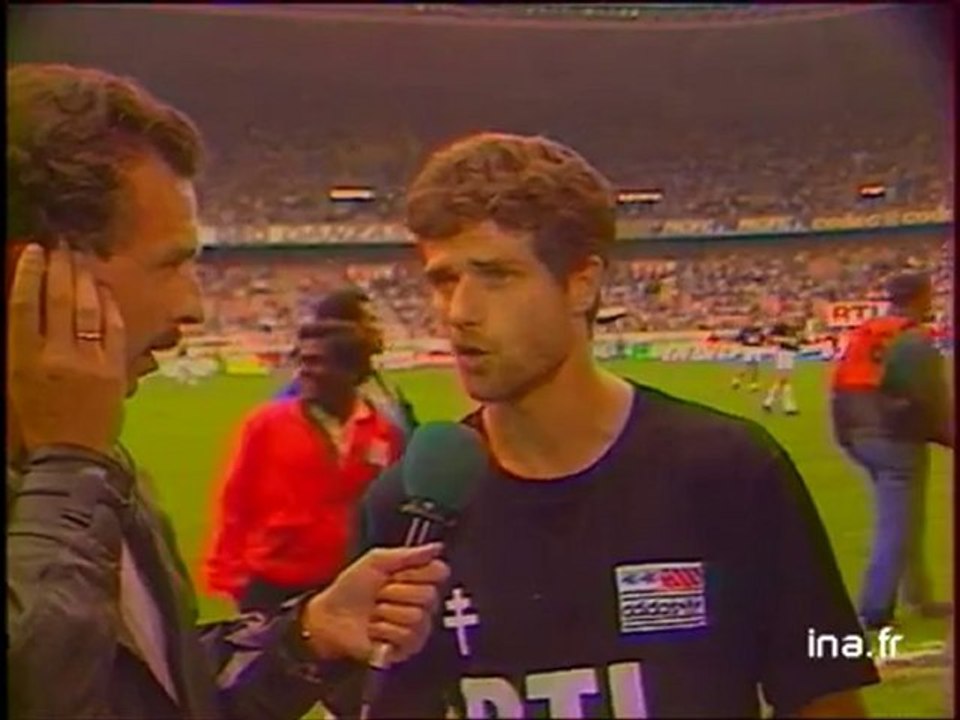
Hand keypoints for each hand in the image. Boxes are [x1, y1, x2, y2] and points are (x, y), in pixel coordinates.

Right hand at [7, 243, 126, 454]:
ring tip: (82, 262)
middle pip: (58, 300)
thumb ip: (25, 341)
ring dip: (85, 280)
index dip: (29, 273)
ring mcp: (89, 362)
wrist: (71, 455)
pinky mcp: (115, 370)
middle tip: (63, 248)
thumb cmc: (38, 417)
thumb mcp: (17, 379)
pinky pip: (114, 329)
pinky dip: (109, 306)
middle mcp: (55, 356)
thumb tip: (33, 303)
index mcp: (23, 359)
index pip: (23, 305)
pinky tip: (104, 291)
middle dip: (61, 268)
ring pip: (88, 310)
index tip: (35, 251)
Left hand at [302, 543, 449, 664]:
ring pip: (416, 616)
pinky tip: (374, 630)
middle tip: (379, 595)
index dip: (414, 572)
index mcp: (419, 578)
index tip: (394, 574)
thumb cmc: (351, 588)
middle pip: (429, 595)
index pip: (440, 571)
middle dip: (396, 593)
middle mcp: (423, 603)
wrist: (330, 617)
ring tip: (374, 614)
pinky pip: (406, 636)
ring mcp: (418, 626)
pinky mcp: (408, 647)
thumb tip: (437, 547)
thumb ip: (409, 554)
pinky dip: (383, 631)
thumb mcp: (376, 561)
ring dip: (386, 613)